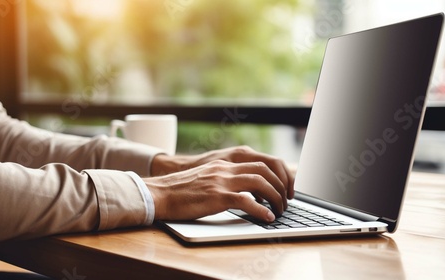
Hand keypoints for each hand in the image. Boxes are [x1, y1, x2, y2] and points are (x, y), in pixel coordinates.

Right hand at [144, 159, 286, 221]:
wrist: (159, 193)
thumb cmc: (180, 191)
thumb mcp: (206, 178)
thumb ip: (224, 179)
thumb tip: (244, 192)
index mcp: (224, 164)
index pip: (260, 162)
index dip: (277, 175)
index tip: (284, 188)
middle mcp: (225, 168)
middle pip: (265, 170)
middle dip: (281, 186)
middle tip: (286, 201)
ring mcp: (221, 181)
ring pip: (260, 183)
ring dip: (275, 198)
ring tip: (280, 211)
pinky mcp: (216, 196)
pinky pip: (246, 201)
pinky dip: (261, 210)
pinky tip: (267, 217)